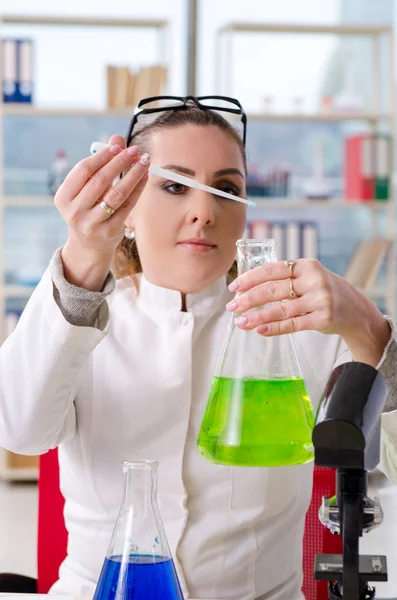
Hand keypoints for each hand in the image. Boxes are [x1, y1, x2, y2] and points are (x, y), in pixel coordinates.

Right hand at [55, 135, 149, 290]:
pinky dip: (138, 189)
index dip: (102, 156)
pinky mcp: (110, 231)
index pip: (83, 170)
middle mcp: (75, 211)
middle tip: (135, 150)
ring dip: (133, 174)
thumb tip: (117, 138)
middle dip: (120, 162)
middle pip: (100, 180)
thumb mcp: (86, 189)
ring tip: (144, 161)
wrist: (88, 246)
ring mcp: (92, 223)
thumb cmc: (87, 209)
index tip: (117, 146)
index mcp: (64, 197)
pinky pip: (128, 206)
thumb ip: (100, 163)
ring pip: (116, 194)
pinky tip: (145, 176)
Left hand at [226, 258, 389, 365]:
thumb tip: (247, 289)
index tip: (233, 287)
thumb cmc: (324, 292)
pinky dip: (273, 328)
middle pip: (272, 290)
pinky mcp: (323, 319)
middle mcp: (314, 280)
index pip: (271, 270)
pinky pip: (292, 324)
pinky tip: (258, 330)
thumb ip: (285, 279)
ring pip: (280, 309)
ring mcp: (320, 300)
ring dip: (256, 316)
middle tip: (232, 307)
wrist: (356, 309)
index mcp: (306, 265)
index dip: (249, 279)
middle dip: (248, 299)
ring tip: (240, 322)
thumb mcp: (309, 277)